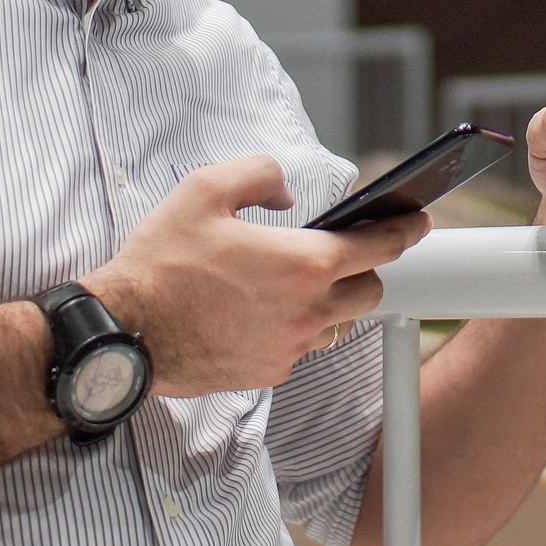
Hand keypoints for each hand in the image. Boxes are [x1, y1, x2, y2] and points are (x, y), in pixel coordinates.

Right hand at [80, 156, 428, 396]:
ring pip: (339, 324)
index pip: (379, 245)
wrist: (126, 330)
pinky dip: (298, 327)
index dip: (405, 229)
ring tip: (299, 281)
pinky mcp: (269, 371)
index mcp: (303, 262)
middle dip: (367, 268)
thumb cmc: (162, 262)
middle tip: (348, 251)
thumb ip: (259, 175)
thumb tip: (285, 189)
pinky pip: (302, 346)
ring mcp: (290, 346)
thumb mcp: (206, 190)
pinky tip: (265, 310)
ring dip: (333, 301)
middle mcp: (307, 309)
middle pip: (369, 290)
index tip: (419, 221)